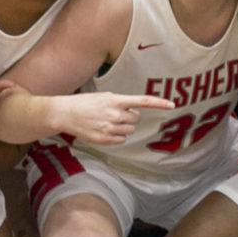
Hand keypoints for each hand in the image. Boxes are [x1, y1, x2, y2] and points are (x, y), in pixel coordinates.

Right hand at [45, 91, 172, 144]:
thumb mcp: (104, 97)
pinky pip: (121, 140)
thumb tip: (135, 114)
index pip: (142, 101)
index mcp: (116, 101)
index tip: (172, 105)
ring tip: (106, 122)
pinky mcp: (104, 139)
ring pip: (129, 130)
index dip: (159, 103)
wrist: (65, 113)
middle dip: (129, 117)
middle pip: (136, 119)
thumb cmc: (85, 103)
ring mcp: (110, 128)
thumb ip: (121, 103)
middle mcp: (115, 115)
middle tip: (114, 114)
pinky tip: (104, 130)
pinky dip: (116, 136)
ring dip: (123, 127)